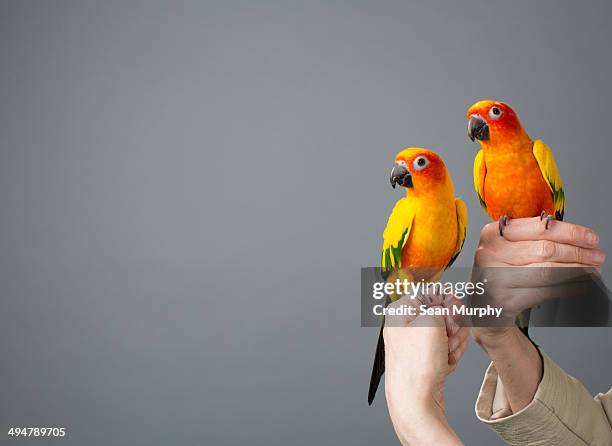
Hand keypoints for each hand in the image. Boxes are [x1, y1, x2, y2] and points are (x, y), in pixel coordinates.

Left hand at [384, 295, 466, 445]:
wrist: (416, 402)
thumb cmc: (416, 366)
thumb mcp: (431, 322)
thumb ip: (440, 305)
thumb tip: (445, 303)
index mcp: (400, 310)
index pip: (431, 294)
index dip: (447, 303)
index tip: (455, 313)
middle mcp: (404, 325)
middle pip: (441, 314)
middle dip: (452, 327)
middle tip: (449, 338)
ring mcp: (414, 343)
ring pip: (446, 333)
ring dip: (453, 343)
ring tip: (446, 355)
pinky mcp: (423, 358)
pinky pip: (445, 349)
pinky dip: (450, 356)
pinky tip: (445, 364)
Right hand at [472, 217, 604, 345]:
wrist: (483, 304)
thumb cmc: (502, 270)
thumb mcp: (508, 247)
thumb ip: (533, 237)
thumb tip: (579, 237)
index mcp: (493, 233)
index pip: (538, 228)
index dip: (570, 232)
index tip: (591, 238)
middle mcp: (490, 253)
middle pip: (545, 250)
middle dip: (577, 253)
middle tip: (597, 256)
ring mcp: (495, 278)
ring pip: (548, 272)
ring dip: (577, 271)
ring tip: (593, 270)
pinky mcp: (504, 300)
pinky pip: (546, 292)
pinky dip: (569, 288)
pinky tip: (582, 285)